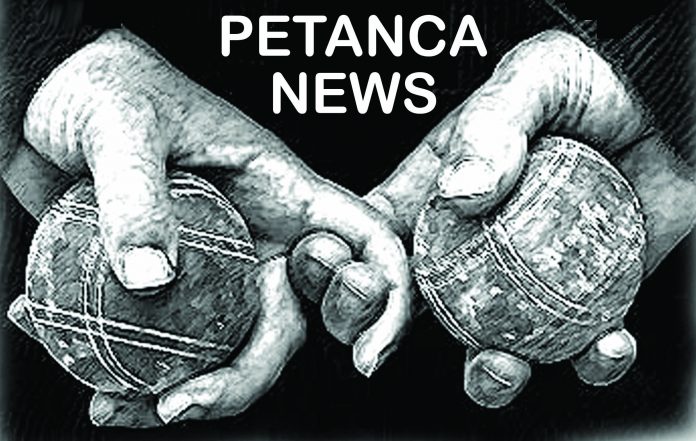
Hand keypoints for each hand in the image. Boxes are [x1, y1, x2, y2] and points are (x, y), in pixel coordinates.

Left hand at [3, 29, 410, 424]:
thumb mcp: (122, 124)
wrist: (47, 93)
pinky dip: (130, 365)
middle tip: (182, 401)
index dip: (384, 301)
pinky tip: (84, 369)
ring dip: (183, 388)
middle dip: (247, 376)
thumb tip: (149, 278)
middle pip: (285, 323)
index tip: (365, 359)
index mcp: (280, 190)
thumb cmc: (103, 84)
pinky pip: (167, 338)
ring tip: (119, 405)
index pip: (361, 241)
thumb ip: (137, 195)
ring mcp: (214, 264)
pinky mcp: (165, 280)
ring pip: (225, 345)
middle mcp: (257, 235)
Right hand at [364, 30, 695, 405]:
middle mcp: (474, 245)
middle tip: (385, 347)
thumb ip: (492, 126)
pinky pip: (583, 348)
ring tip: (502, 365)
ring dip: (488, 377)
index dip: (356, 272)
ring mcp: (527, 279)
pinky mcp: (587, 299)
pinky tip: (607, 342)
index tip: (359, 294)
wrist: (670, 102)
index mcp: (442, 195)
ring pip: (489, 346)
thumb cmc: (594, 80)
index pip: (380, 238)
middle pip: (413, 306)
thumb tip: (460, 194)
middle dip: (384, 337)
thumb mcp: (533, 78)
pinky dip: (593, 361)